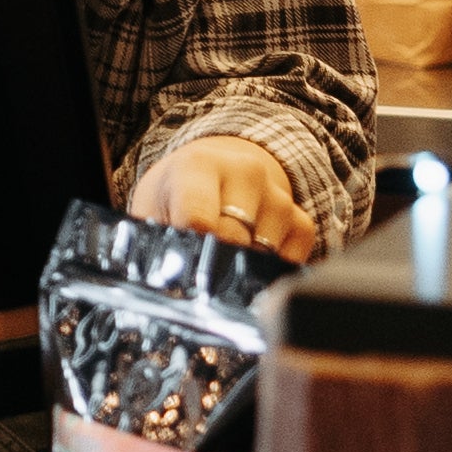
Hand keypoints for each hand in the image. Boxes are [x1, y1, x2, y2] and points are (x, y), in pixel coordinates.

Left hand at [133, 133, 313, 259]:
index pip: (199, 218)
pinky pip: (291, 263)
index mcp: (199, 165)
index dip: (189, 252)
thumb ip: (152, 242)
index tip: (180, 272)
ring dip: (240, 270)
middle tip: (196, 274)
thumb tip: (163, 287)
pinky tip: (247, 262)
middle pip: (234, 240)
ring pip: (264, 256)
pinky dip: (268, 275)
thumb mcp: (150, 210)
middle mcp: (246, 173)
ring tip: (219, 258)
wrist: (207, 175)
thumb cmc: (173, 199)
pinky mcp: (301, 221)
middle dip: (212, 266)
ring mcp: (278, 196)